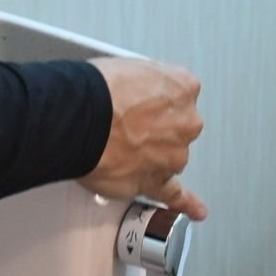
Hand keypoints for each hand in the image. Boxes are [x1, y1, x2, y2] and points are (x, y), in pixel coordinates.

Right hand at [81, 58, 207, 220]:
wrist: (81, 118)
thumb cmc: (99, 90)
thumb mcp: (129, 66)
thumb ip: (144, 85)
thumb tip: (137, 93)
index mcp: (183, 88)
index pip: (179, 96)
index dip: (155, 102)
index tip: (141, 104)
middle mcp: (186, 122)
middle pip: (178, 130)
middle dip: (156, 131)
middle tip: (127, 127)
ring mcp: (172, 155)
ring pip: (169, 158)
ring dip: (152, 157)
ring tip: (121, 149)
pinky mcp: (155, 180)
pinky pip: (175, 195)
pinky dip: (186, 204)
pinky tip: (194, 209)